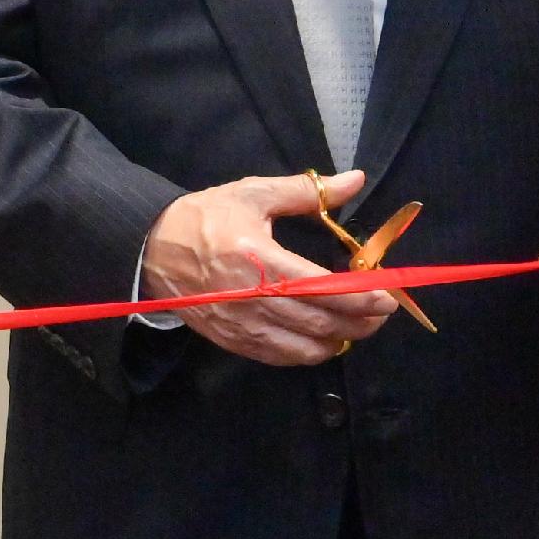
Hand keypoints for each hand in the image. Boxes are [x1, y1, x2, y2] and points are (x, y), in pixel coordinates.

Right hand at [142, 168, 397, 365]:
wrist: (151, 250)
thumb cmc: (205, 218)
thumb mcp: (252, 194)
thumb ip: (306, 192)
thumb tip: (354, 180)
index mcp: (259, 260)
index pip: (322, 288)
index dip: (361, 297)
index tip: (387, 295)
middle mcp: (253, 300)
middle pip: (321, 323)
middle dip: (361, 321)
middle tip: (383, 311)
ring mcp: (243, 327)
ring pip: (306, 348)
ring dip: (340, 340)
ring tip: (358, 325)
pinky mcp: (234, 342)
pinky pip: (283, 358)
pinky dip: (311, 352)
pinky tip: (325, 339)